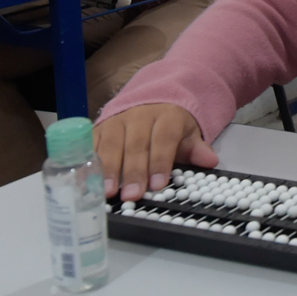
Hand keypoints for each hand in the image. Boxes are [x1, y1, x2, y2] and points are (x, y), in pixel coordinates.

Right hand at [96, 102, 215, 199]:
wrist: (151, 100)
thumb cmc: (169, 125)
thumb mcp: (188, 133)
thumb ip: (196, 149)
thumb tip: (210, 161)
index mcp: (166, 116)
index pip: (164, 138)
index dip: (160, 162)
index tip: (157, 185)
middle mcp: (139, 116)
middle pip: (136, 145)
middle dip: (133, 172)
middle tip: (132, 195)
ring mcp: (116, 121)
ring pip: (111, 145)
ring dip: (108, 170)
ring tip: (108, 192)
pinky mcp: (98, 128)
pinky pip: (92, 145)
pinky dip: (88, 164)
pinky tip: (86, 181)